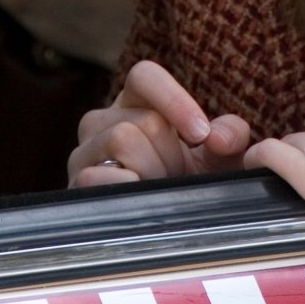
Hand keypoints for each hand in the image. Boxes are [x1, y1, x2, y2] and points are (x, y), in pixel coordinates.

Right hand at [69, 60, 253, 187]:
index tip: (201, 134)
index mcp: (135, 102)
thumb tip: (218, 137)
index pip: (144, 75)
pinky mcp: (73, 183)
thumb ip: (230, 136)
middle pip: (143, 119)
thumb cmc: (189, 183)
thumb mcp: (218, 159)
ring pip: (121, 139)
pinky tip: (138, 201)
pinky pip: (97, 173)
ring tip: (156, 188)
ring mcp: (83, 152)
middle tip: (174, 176)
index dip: (174, 100)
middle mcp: (102, 121)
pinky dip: (128, 188)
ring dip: (152, 171)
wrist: (163, 228)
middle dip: (171, 154)